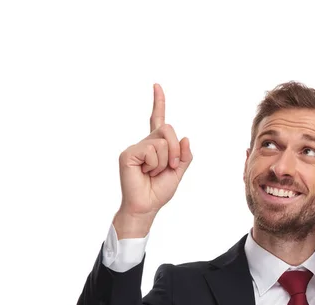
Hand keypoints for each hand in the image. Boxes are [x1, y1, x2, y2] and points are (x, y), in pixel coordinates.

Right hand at [118, 84, 192, 216]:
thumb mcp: (178, 172)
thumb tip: (186, 137)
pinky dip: (154, 164)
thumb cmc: (158, 192)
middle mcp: (145, 143)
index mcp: (156, 146)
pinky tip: (145, 173)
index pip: (158, 120)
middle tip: (170, 167)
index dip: (158, 103)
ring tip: (153, 173)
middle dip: (176, 150)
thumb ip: (184, 155)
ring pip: (161, 141)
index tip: (157, 86)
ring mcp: (136, 147)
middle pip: (168, 129)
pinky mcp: (128, 153)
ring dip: (164, 161)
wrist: (146, 207)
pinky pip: (151, 150)